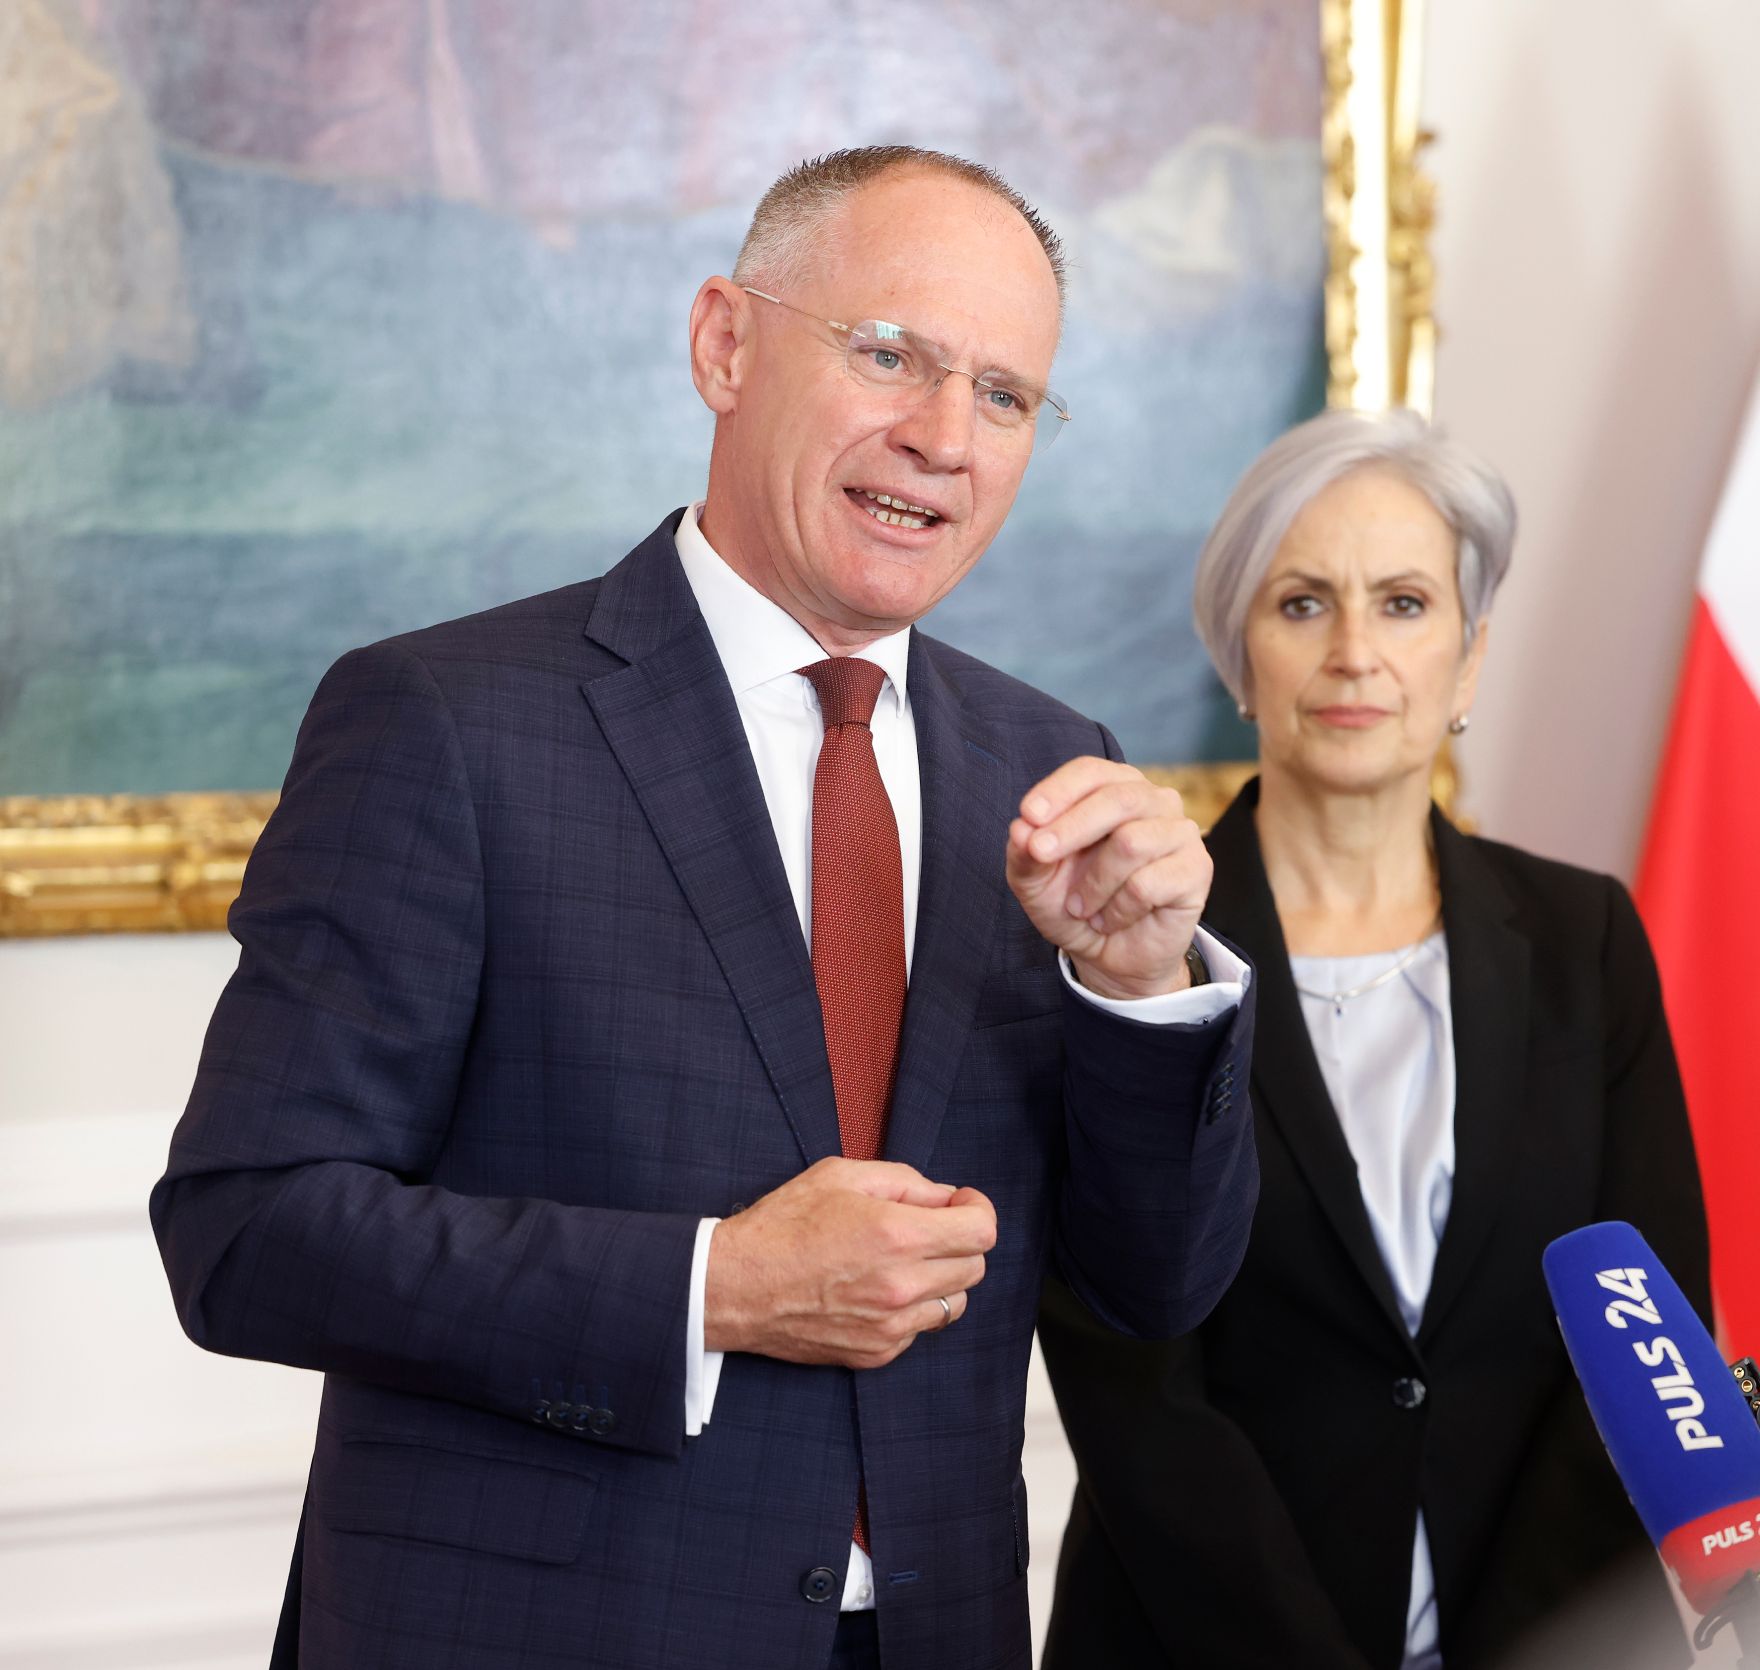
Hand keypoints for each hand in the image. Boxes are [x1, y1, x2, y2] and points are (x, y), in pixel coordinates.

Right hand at [704, 1157, 995, 1368]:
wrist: (734, 1286)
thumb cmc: (782, 1225)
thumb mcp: (841, 1176)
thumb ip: (905, 1181)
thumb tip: (945, 1197)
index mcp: (897, 1235)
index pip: (981, 1232)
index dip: (978, 1211)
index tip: (961, 1205)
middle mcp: (901, 1286)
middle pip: (975, 1268)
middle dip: (961, 1241)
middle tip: (931, 1227)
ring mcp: (890, 1327)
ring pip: (954, 1304)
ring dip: (942, 1279)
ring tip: (905, 1261)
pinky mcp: (876, 1353)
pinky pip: (919, 1331)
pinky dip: (911, 1309)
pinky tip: (878, 1289)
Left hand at [1007, 756, 1211, 1000]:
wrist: (1110, 954)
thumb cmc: (1075, 904)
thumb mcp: (1036, 883)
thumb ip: (1024, 854)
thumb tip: (1020, 828)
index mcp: (1114, 788)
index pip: (1090, 772)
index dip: (1058, 791)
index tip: (1029, 816)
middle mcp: (1153, 801)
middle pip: (1117, 799)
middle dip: (1071, 828)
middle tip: (1040, 854)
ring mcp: (1180, 833)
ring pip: (1132, 842)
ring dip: (1095, 884)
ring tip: (1082, 907)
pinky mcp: (1197, 869)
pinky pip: (1148, 884)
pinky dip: (1117, 910)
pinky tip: (1111, 919)